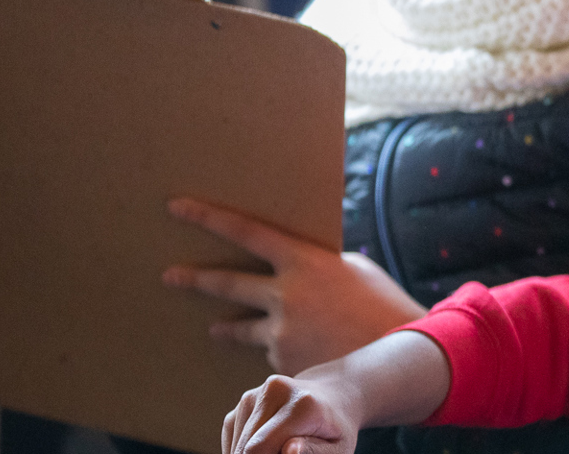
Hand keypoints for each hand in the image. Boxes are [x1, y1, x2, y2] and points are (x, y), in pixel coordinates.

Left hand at [165, 198, 427, 373]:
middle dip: (195, 279)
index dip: (209, 218)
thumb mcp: (353, 269)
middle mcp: (286, 295)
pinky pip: (272, 353)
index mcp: (305, 261)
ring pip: (241, 328)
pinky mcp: (283, 363)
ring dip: (227, 328)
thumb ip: (316, 265)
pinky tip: (308, 353)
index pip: (247, 231)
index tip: (178, 207)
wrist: (399, 355)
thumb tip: (290, 265)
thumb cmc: (381, 305)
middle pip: (227, 283)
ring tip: (215, 330)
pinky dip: (284, 351)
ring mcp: (281, 333)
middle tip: (169, 275)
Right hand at [225, 331, 450, 453]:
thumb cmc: (344, 429)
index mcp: (302, 407)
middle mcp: (275, 393)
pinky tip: (261, 451)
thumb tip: (290, 450)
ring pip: (235, 442)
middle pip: (246, 449)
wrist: (344, 392)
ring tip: (281, 446)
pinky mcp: (245, 397)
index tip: (288, 451)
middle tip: (289, 446)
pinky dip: (239, 448)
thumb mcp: (341, 448)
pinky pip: (231, 433)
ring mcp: (257, 392)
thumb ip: (318, 452)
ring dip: (244, 453)